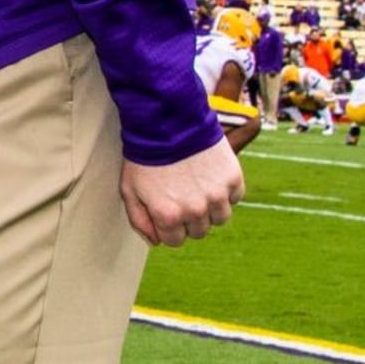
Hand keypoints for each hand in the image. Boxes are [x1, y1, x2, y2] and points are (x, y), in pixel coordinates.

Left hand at [119, 141, 241, 246]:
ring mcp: (217, 195)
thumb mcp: (130, 190)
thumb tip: (156, 242)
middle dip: (188, 218)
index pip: (174, 240)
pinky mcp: (233, 179)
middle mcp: (196, 210)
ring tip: (197, 186)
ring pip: (219, 218)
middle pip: (198, 232)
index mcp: (169, 216)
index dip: (168, 225)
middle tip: (181, 194)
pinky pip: (234, 197)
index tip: (165, 207)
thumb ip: (139, 221)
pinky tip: (210, 175)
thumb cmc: (144, 157)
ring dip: (210, 208)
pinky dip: (225, 191)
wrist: (168, 122)